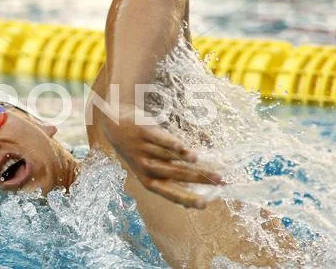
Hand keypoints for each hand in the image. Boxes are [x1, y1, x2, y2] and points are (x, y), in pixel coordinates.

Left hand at [102, 104, 222, 208]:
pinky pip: (160, 140)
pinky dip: (172, 144)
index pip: (171, 193)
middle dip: (197, 177)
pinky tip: (183, 147)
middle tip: (218, 179)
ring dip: (185, 159)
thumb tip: (188, 206)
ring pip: (168, 157)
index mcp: (149, 180)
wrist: (117, 127)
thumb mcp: (149, 172)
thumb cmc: (139, 153)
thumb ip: (168, 184)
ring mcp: (145, 150)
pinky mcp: (144, 133)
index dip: (188, 198)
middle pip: (175, 174)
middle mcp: (146, 167)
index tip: (204, 204)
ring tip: (200, 161)